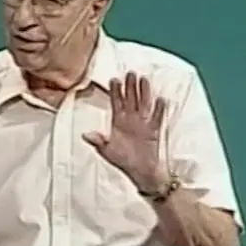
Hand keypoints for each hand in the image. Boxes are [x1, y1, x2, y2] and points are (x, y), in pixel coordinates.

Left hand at [83, 72, 167, 190]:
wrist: (140, 172)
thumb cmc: (123, 161)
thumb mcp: (107, 152)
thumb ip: (98, 142)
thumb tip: (85, 134)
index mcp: (118, 122)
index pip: (116, 103)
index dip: (115, 92)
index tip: (114, 80)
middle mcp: (131, 119)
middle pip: (131, 99)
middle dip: (130, 86)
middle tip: (130, 73)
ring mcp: (143, 123)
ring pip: (144, 104)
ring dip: (144, 92)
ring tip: (144, 79)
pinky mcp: (154, 130)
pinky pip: (157, 118)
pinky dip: (159, 110)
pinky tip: (161, 99)